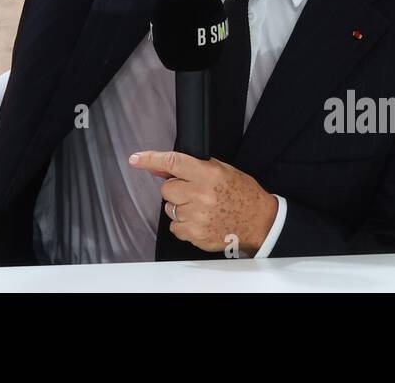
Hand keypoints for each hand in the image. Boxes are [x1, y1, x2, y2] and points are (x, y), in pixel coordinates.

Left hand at [129, 150, 278, 256]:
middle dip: (175, 189)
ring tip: (200, 207)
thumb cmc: (242, 194)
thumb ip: (192, 167)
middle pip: (166, 189)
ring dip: (180, 207)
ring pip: (169, 209)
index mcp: (208, 174)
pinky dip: (183, 224)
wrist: (259, 221)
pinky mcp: (196, 235)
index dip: (151, 159)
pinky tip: (199, 220)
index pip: (172, 163)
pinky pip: (175, 227)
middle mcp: (200, 195)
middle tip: (192, 191)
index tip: (136, 159)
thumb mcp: (221, 170)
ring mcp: (197, 217)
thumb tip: (162, 168)